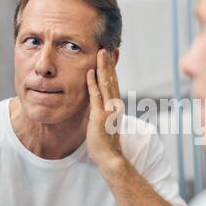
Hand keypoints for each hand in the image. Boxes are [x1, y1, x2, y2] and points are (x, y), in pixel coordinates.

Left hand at [85, 49, 124, 168]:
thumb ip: (103, 112)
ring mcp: (108, 110)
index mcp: (116, 106)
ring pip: (106, 84)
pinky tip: (89, 72)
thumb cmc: (106, 143)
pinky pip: (95, 97)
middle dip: (109, 63)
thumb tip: (98, 104)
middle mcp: (115, 105)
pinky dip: (92, 84)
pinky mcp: (99, 116)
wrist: (110, 158)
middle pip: (112, 80)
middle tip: (107, 47)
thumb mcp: (106, 124)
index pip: (114, 84)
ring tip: (100, 53)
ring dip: (103, 68)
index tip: (110, 56)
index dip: (112, 69)